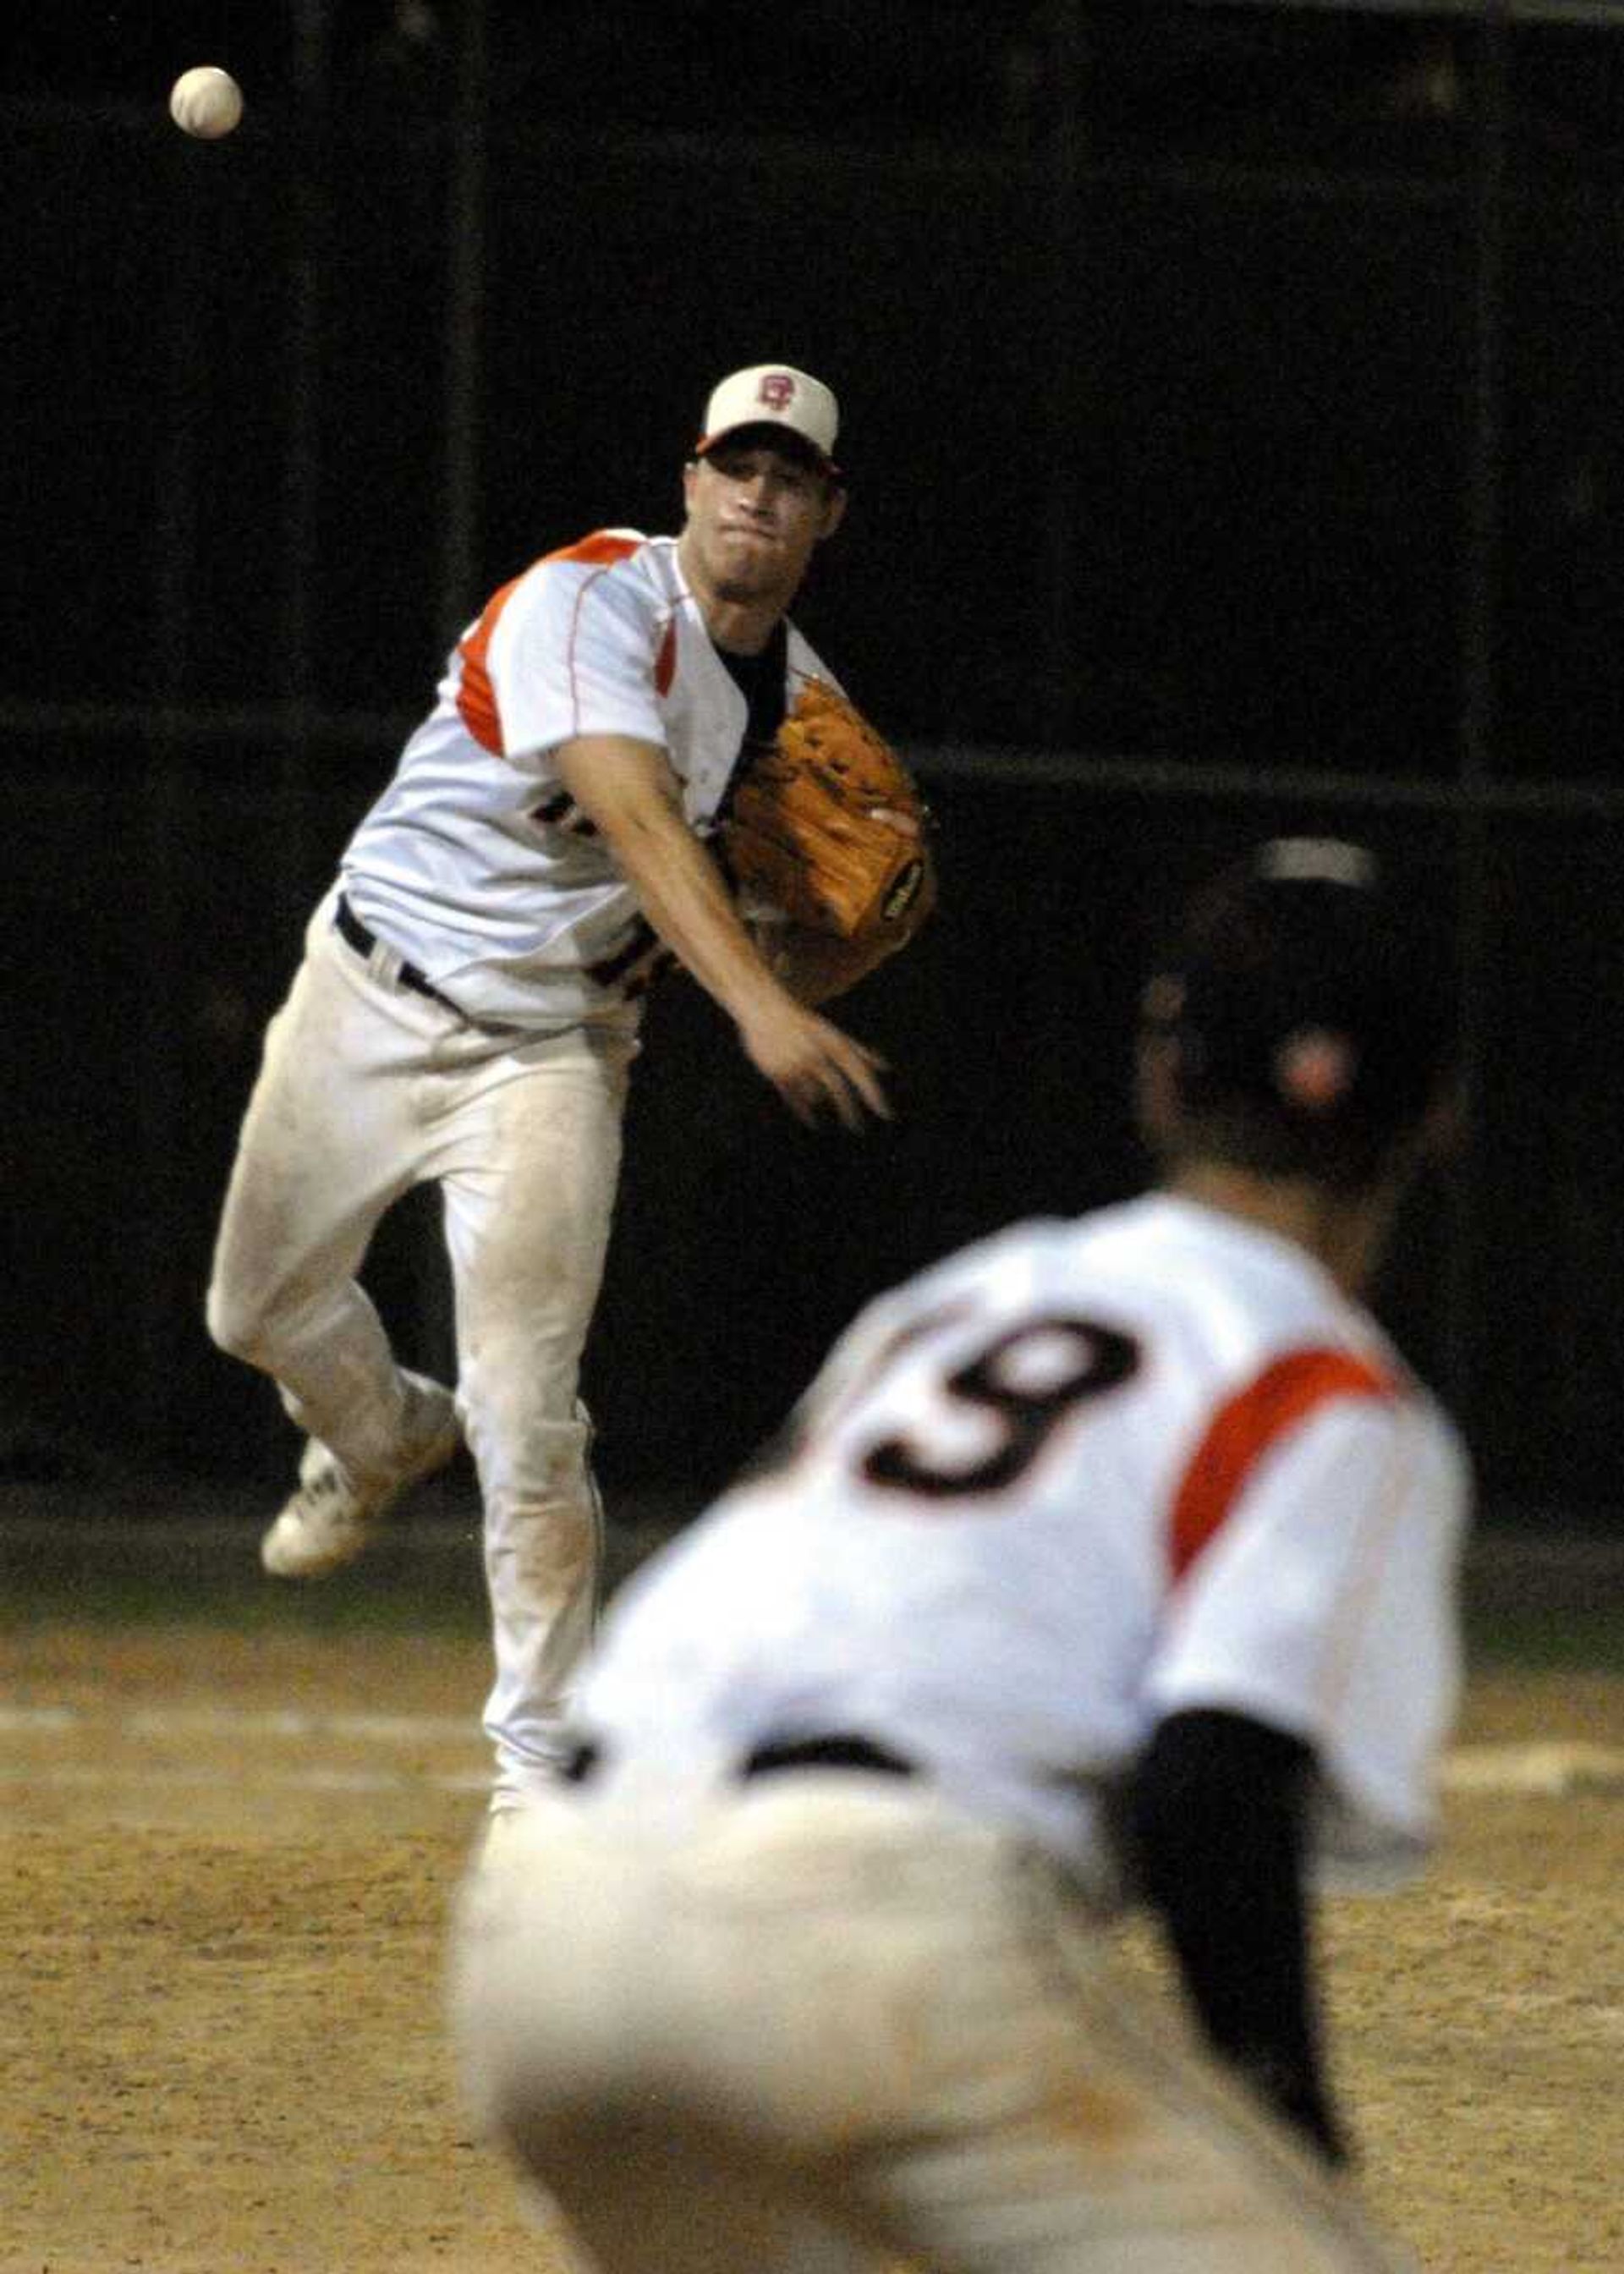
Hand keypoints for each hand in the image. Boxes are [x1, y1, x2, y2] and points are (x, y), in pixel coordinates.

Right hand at [736, 996, 891, 1128]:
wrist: (764, 1011)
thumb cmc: (805, 1025)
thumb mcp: (833, 1035)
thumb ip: (860, 1052)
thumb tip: (885, 1068)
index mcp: (834, 1043)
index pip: (860, 1073)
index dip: (874, 1095)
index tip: (886, 1115)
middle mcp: (817, 1054)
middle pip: (838, 1089)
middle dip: (849, 1112)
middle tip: (858, 1128)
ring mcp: (796, 1064)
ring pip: (816, 1096)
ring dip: (820, 1098)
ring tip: (816, 1093)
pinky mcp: (777, 1073)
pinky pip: (795, 1100)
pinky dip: (805, 1111)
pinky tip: (813, 1120)